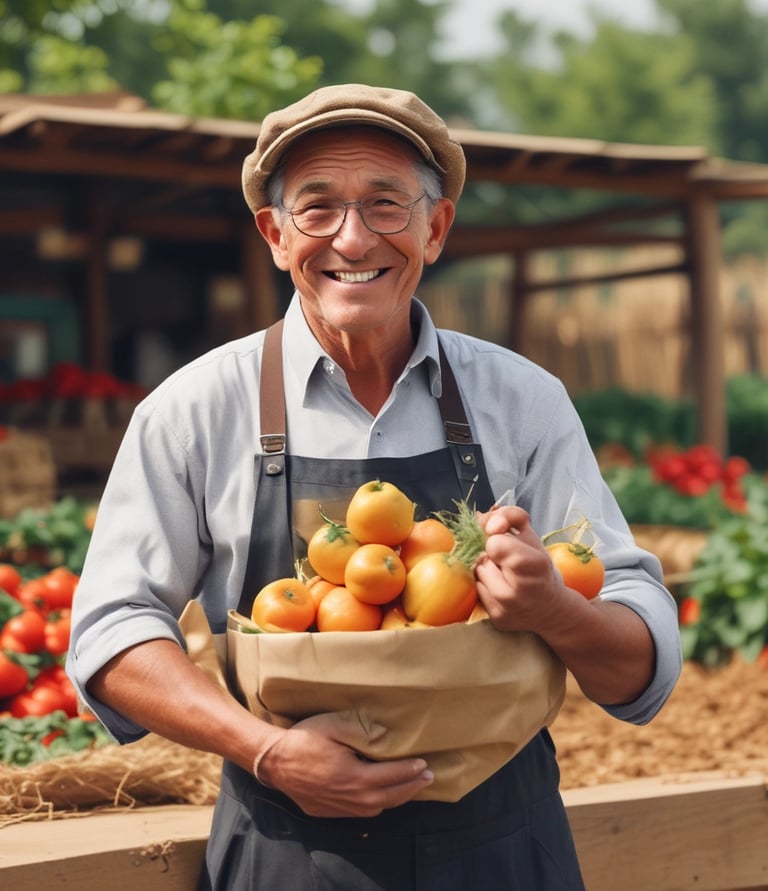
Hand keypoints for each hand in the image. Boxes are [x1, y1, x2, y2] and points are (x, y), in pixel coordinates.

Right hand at [255, 714, 433, 817]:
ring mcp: (340, 808)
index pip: (392, 775)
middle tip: (428, 777)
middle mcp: (351, 797)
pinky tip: (382, 796)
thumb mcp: (333, 727)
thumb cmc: (304, 740)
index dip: (410, 770)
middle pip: (390, 796)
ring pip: (377, 808)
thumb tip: (385, 734)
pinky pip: (361, 812)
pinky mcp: (329, 812)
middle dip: (412, 787)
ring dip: (397, 798)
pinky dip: (377, 804)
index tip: (425, 764)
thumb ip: (360, 730)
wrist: (274, 762)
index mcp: (355, 776)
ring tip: (410, 787)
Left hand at [474, 505, 566, 634]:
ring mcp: (508, 607)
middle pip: (482, 559)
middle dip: (491, 557)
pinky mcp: (497, 619)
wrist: (552, 610)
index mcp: (535, 565)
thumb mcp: (531, 536)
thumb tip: (481, 518)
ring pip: (477, 575)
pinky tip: (502, 590)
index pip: (494, 545)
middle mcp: (521, 590)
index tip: (506, 543)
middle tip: (507, 563)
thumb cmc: (539, 568)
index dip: (497, 540)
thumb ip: (510, 517)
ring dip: (486, 571)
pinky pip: (477, 592)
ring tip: (504, 576)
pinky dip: (486, 588)